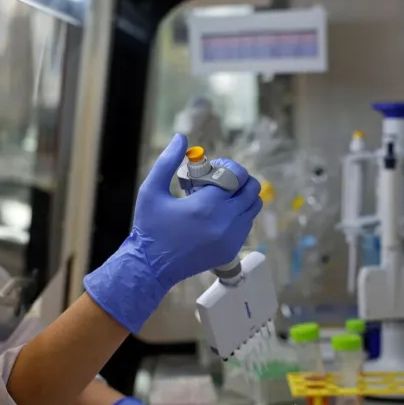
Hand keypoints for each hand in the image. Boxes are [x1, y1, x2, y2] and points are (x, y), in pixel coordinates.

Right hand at [84, 134, 262, 332]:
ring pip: (253, 207)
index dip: (229, 167)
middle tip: (219, 181)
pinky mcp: (231, 250)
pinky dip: (239, 215)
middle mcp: (226, 222)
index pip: (237, 175)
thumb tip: (181, 137)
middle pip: (252, 189)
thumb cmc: (150, 226)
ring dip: (242, 197)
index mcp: (208, 205)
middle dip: (238, 180)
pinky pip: (247, 225)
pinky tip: (218, 215)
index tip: (214, 169)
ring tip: (221, 197)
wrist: (151, 267)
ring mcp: (231, 238)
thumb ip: (167, 162)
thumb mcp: (151, 190)